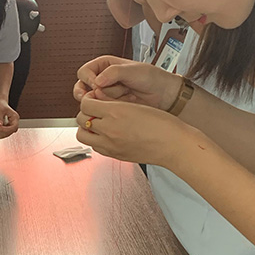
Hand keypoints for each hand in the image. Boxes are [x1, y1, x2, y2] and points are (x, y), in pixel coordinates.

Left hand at [0, 99, 19, 138]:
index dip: (5, 129)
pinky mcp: (6, 129)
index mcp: (15, 118)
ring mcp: (10, 127)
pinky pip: (1, 135)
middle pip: (9, 132)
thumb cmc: (0, 105)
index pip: (13, 127)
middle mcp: (14, 123)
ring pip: (5, 135)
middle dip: (0, 130)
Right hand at [73, 56, 181, 110]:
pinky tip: (124, 104)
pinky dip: (110, 108)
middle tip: (97, 96)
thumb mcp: (132, 70)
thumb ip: (113, 72)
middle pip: (82, 87)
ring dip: (105, 100)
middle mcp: (103, 79)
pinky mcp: (112, 107)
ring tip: (121, 97)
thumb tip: (97, 81)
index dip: (88, 79)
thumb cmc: (152, 78)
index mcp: (104, 66)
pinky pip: (102, 110)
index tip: (97, 84)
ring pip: (92, 101)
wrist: (165, 95)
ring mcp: (107, 94)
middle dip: (89, 94)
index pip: (84, 72)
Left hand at [75, 93, 190, 166]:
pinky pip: (95, 147)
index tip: (94, 98)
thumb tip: (97, 104)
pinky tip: (106, 135)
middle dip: (85, 113)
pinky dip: (96, 140)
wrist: (174, 145)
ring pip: (82, 135)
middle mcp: (109, 130)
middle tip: (94, 110)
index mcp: (114, 112)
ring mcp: (110, 145)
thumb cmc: (161, 124)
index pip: (85, 103)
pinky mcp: (115, 156)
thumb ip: (113, 104)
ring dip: (86, 128)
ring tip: (98, 124)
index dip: (88, 99)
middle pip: (80, 119)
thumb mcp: (135, 105)